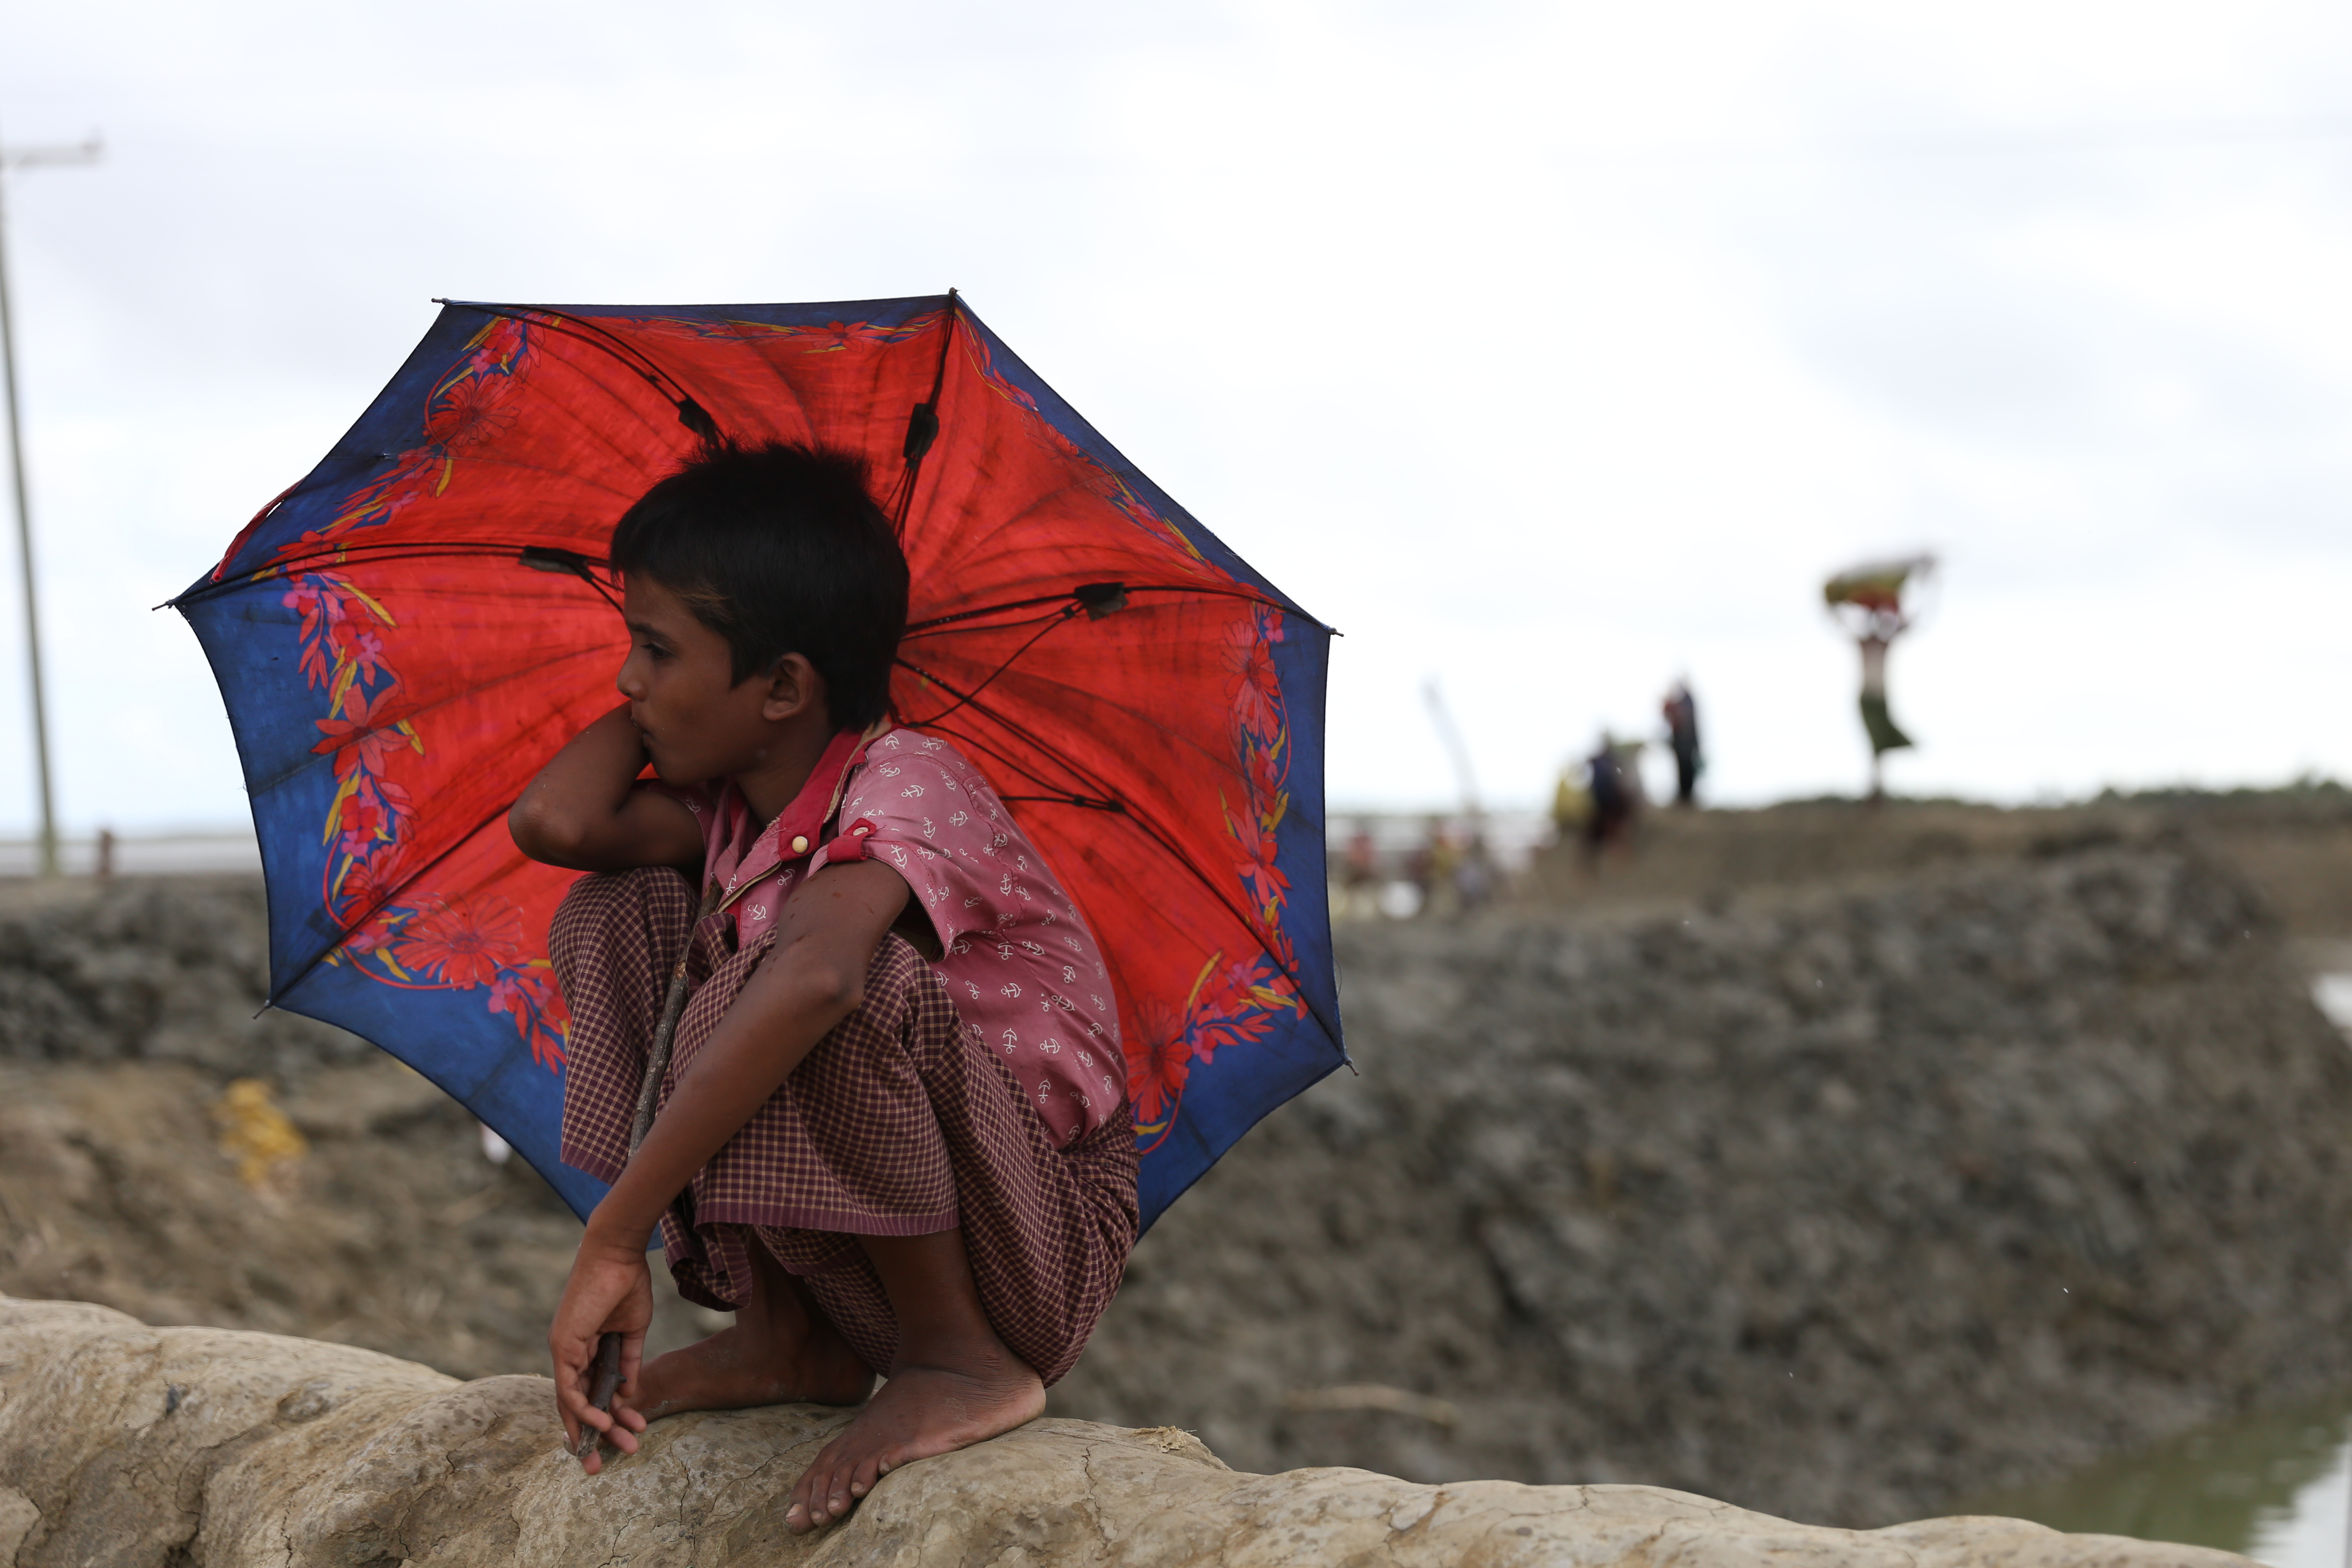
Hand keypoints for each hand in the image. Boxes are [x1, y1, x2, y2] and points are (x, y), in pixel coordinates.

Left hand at [550, 1229, 654, 1473]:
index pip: (586, 1392)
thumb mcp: (632, 1331)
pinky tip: (602, 1421)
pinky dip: (583, 1406)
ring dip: (596, 1427)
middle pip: (575, 1404)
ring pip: (572, 1401)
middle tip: (601, 1465)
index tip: (616, 1440)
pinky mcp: (563, 1345)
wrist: (618, 1254)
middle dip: (589, 1437)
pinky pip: (569, 1386)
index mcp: (584, 1348)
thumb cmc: (627, 1284)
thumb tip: (627, 1393)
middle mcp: (569, 1353)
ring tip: (618, 1448)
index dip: (598, 1419)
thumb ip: (627, 1362)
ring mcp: (563, 1350)